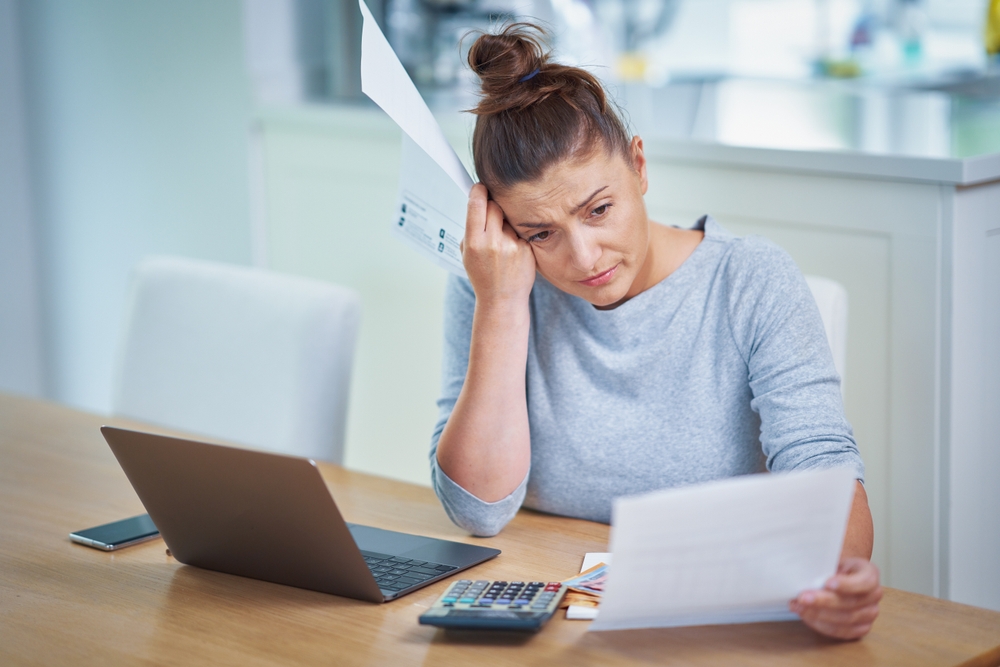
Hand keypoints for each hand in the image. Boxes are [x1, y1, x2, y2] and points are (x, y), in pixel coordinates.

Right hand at [461, 184, 535, 304]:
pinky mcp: (526, 249)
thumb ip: (471, 229)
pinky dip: (516, 236)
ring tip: (502, 243)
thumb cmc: (482, 275)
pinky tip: (512, 252)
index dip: (478, 191)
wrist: (502, 300)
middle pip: (495, 205)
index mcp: (473, 243)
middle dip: (493, 205)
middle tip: (492, 213)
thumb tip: (478, 202)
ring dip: (505, 224)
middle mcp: (492, 243)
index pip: (476, 204)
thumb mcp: (467, 254)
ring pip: (509, 218)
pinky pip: (520, 231)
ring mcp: (511, 246)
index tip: (480, 186)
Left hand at [790, 557, 881, 639]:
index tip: (827, 583)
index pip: (864, 582)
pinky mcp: (860, 628)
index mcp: (870, 574)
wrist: (839, 578)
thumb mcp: (832, 560)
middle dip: (824, 601)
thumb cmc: (834, 568)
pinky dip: (820, 624)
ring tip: (799, 607)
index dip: (847, 585)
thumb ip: (824, 566)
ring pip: (845, 619)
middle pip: (851, 603)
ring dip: (818, 614)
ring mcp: (869, 614)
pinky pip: (840, 631)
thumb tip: (805, 570)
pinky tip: (806, 615)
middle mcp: (874, 595)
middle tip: (803, 597)